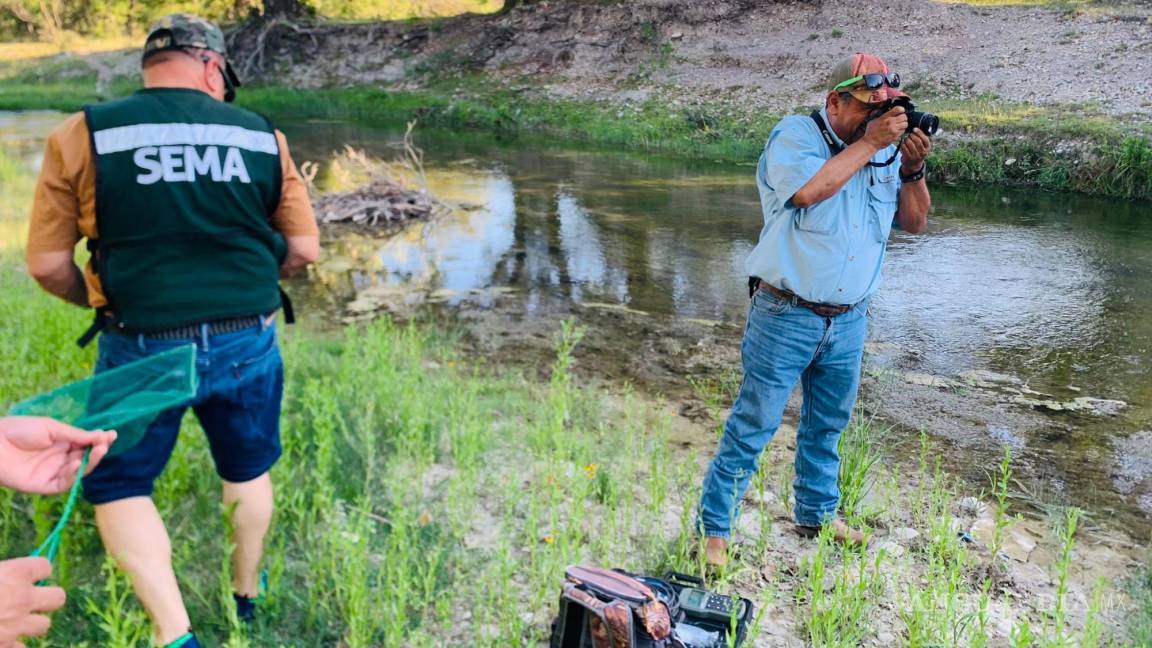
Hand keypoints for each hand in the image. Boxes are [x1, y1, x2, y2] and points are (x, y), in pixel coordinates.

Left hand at [0, 417, 115, 494]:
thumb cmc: (20, 430)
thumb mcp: (52, 428)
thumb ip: (75, 435)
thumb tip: (101, 435)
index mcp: (63, 444)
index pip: (87, 445)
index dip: (100, 441)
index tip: (111, 435)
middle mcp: (60, 459)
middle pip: (86, 460)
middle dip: (98, 452)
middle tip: (105, 444)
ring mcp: (53, 473)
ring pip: (79, 473)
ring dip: (90, 463)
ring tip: (97, 451)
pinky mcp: (44, 486)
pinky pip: (64, 484)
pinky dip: (73, 475)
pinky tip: (77, 462)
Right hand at [0, 557, 64, 644]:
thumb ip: (5, 572)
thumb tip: (12, 574)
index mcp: (16, 574)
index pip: (45, 566)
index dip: (37, 570)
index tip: (30, 574)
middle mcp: (24, 598)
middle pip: (58, 597)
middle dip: (48, 598)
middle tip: (32, 599)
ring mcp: (18, 625)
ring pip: (43, 625)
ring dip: (32, 623)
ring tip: (16, 620)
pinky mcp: (7, 646)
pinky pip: (21, 646)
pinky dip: (14, 642)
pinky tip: (4, 636)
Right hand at [863, 106, 907, 148]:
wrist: (870, 143)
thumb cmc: (870, 133)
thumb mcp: (872, 120)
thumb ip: (879, 115)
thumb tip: (885, 110)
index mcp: (885, 117)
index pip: (898, 109)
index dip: (901, 109)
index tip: (901, 111)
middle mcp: (890, 122)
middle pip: (904, 116)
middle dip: (903, 117)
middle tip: (900, 119)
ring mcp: (894, 130)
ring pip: (905, 124)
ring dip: (903, 124)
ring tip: (899, 125)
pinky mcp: (895, 136)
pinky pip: (903, 131)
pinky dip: (901, 131)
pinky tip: (897, 131)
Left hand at [899, 128, 931, 173]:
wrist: (913, 164)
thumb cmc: (918, 151)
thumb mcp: (923, 146)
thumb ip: (921, 138)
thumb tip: (916, 128)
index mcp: (927, 148)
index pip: (925, 139)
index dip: (919, 133)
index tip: (914, 129)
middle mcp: (923, 152)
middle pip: (917, 141)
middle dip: (912, 136)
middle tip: (909, 134)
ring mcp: (915, 156)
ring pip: (910, 144)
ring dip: (907, 140)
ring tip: (906, 138)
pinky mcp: (908, 158)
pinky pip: (904, 149)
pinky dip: (903, 144)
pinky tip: (903, 143)